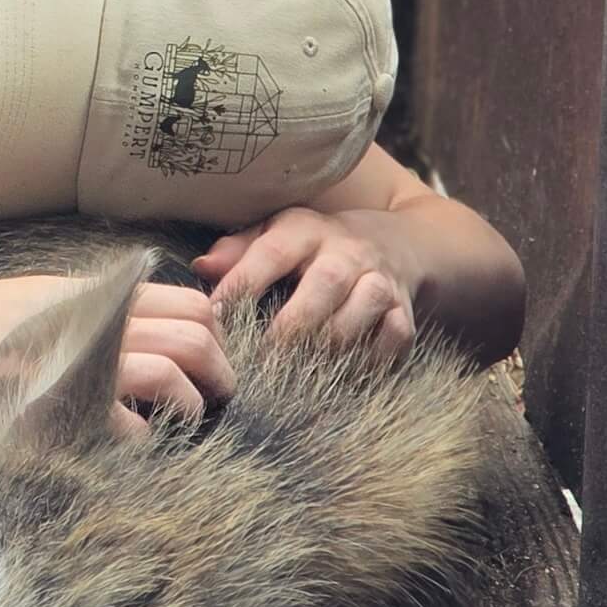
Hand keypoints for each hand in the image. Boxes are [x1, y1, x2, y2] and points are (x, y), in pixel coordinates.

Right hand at [0, 275, 231, 436]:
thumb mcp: (38, 300)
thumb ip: (91, 310)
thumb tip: (149, 327)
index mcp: (94, 295)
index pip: (188, 302)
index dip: (214, 334)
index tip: (210, 360)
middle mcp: (94, 321)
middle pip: (195, 334)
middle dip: (221, 372)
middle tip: (218, 399)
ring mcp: (79, 361)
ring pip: (173, 373)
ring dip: (191, 406)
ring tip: (181, 423)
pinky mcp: (62, 404)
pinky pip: (130, 426)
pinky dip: (142, 439)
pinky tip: (130, 443)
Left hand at [195, 207, 416, 358]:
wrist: (393, 245)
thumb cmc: (311, 248)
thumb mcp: (273, 235)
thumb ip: (236, 251)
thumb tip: (202, 268)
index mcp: (304, 230)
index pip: (270, 253)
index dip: (242, 284)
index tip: (217, 317)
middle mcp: (346, 252)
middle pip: (324, 283)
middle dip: (291, 325)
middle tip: (261, 358)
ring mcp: (380, 281)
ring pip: (362, 310)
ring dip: (330, 344)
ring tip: (299, 371)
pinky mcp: (405, 311)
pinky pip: (394, 338)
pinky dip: (369, 359)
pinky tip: (340, 375)